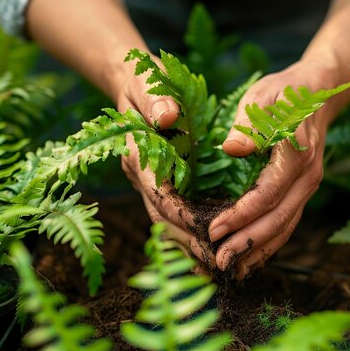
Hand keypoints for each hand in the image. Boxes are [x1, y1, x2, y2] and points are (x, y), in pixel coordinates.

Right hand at [116, 55, 214, 268]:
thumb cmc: (144, 83)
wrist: (132, 86)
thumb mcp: (148, 84)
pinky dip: (187, 235)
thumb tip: (168, 115)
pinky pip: (171, 217)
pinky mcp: (160, 184)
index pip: (159, 193)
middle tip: (217, 264)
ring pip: (165, 224)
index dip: (182, 214)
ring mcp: (149, 183)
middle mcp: (141, 175)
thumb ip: (156, 99)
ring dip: (187, 246)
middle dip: (188, 241)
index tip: (208, 232)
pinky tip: (206, 251)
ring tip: (215, 267)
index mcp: (139, 155)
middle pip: (162, 219)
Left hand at [208, 60, 338, 279]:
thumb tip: (231, 149)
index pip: (266, 195)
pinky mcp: (302, 190)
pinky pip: (288, 221)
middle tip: (219, 262)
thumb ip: (249, 125)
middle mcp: (307, 176)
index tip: (213, 230)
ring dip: (259, 250)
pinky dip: (270, 241)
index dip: (240, 216)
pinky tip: (252, 255)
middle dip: (247, 243)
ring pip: (285, 227)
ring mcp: (308, 186)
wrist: (316, 91)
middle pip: (278, 220)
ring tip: (232, 269)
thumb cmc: (283, 92)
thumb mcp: (262, 98)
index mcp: (296, 155)